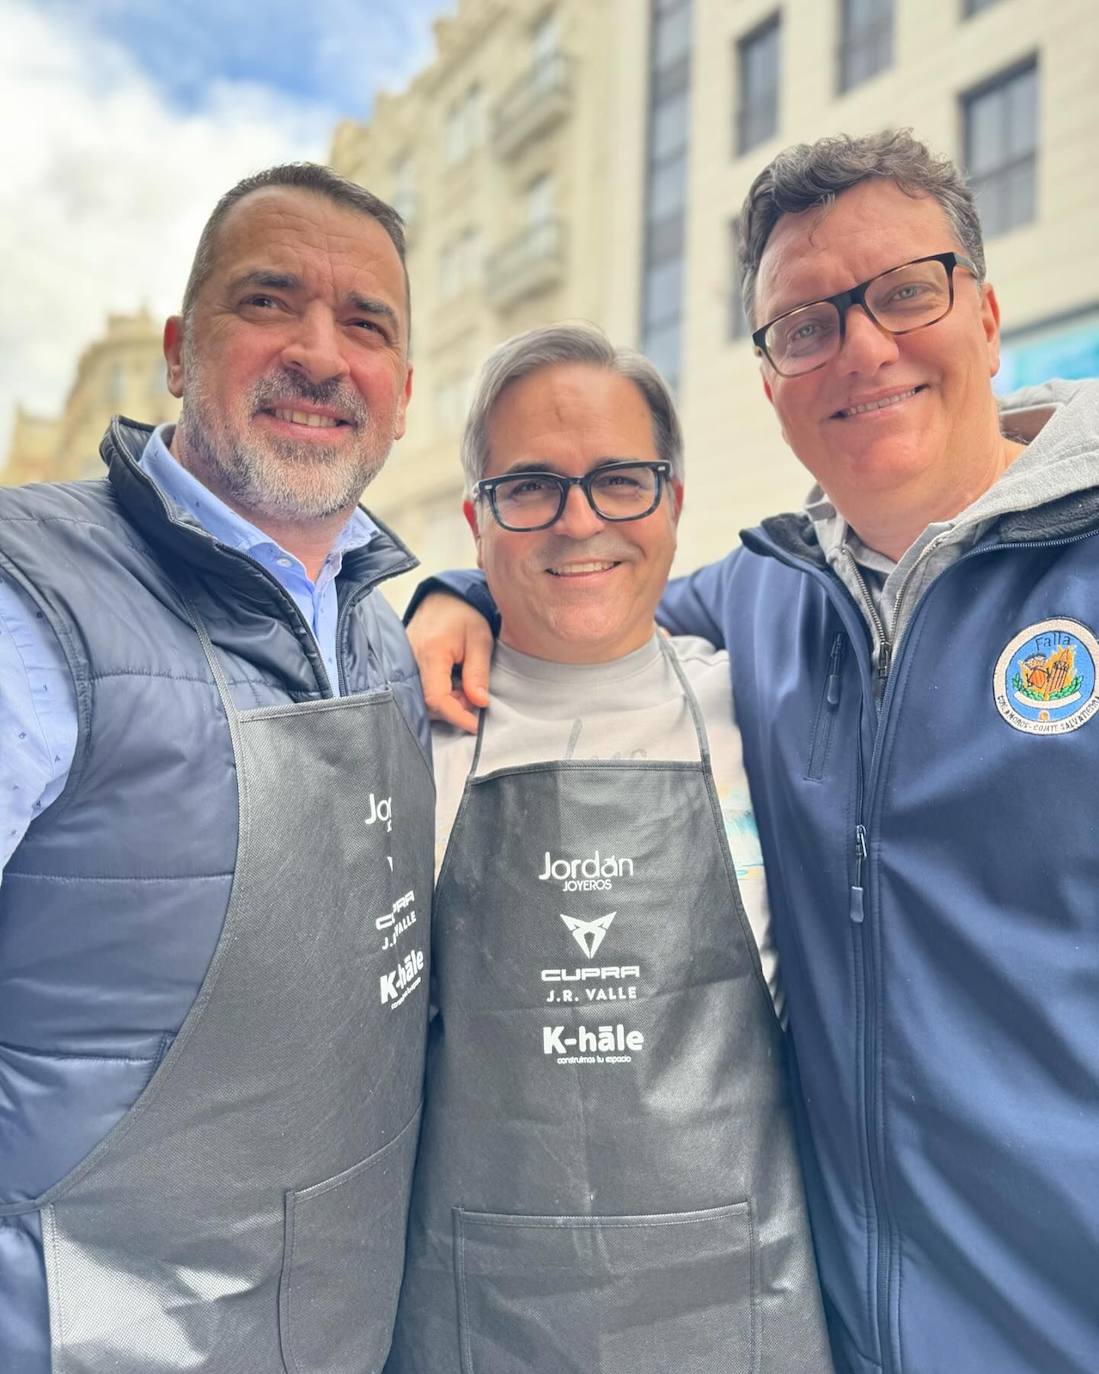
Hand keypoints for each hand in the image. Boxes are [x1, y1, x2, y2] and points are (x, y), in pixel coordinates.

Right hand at [407, 592, 492, 732]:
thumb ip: (478, 673)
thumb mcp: (480, 640)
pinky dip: (438, 694)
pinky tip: (453, 683)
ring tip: (465, 685)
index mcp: (430, 653)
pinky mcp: (405, 666)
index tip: (474, 725)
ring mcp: (405, 664)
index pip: (436, 698)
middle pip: (427, 703)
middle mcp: (411, 660)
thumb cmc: (463, 615)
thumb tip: (479, 702)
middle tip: (474, 694)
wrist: (443, 598)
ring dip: (447, 701)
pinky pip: (418, 690)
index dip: (456, 716)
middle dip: (454, 708)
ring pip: (422, 699)